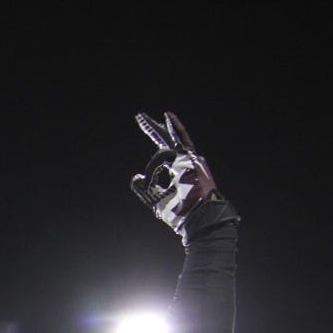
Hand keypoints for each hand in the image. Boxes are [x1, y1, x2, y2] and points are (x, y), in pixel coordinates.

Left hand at [131, 112, 226, 243]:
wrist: (197, 217)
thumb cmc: (180, 213)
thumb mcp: (155, 200)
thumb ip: (144, 188)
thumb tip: (135, 176)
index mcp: (178, 173)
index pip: (163, 159)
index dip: (152, 163)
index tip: (144, 182)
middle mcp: (184, 163)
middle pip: (167, 142)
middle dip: (154, 129)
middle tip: (140, 117)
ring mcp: (189, 160)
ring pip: (169, 141)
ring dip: (154, 129)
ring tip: (140, 118)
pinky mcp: (192, 159)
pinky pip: (179, 142)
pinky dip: (174, 129)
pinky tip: (167, 115)